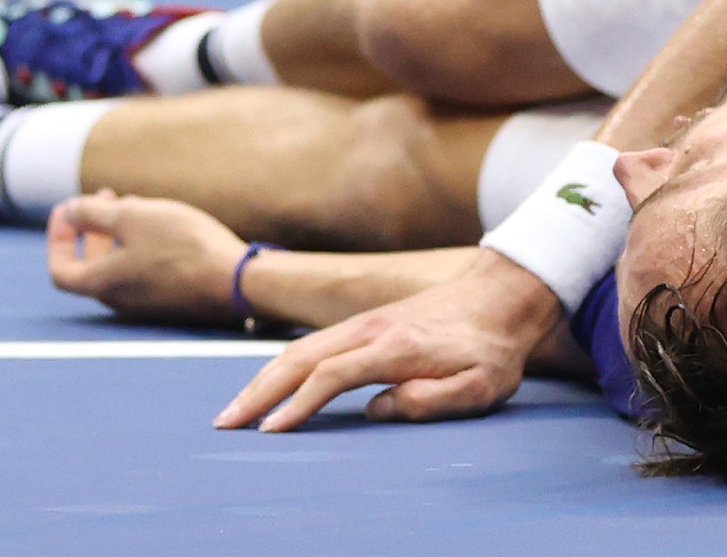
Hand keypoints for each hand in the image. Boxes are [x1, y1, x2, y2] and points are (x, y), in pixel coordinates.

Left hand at [47, 191, 249, 325]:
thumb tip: (69, 211)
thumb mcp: (132, 217)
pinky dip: (142, 246)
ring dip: (119, 235)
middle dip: (92, 229)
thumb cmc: (182, 246)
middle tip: (106, 196)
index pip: (60, 268)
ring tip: (137, 204)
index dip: (57, 237)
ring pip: (120, 266)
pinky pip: (145, 271)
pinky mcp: (173, 300)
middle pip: (90, 267)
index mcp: (101, 284)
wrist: (237, 281)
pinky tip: (164, 226)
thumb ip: (93, 213)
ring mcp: (148, 303)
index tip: (68, 209)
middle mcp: (120, 300)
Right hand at [213, 249, 560, 431]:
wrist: (502, 295)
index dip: (298, 406)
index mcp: (395, 348)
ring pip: (300, 348)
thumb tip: (377, 410)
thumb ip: (431, 401)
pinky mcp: (365, 323)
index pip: (331, 377)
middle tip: (225, 423)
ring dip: (262, 378)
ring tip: (236, 409)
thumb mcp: (481, 386)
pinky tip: (270, 384)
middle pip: (299, 358)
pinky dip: (283, 365)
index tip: (270, 431)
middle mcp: (370, 330)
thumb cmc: (493, 348)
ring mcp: (364, 322)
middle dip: (258, 392)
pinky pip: (313, 344)